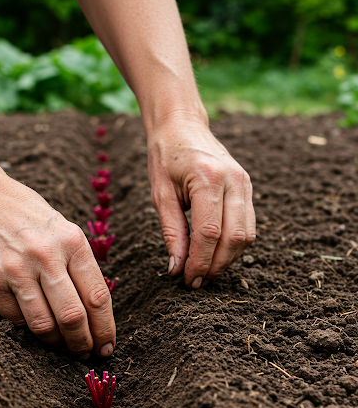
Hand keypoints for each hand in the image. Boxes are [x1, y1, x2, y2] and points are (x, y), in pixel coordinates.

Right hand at [0, 172, 115, 357]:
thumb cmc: (28, 218)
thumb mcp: (63, 230)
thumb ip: (79, 266)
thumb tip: (95, 314)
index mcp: (72, 242)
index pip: (97, 297)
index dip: (105, 328)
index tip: (106, 345)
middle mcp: (45, 255)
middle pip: (73, 317)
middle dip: (82, 344)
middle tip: (85, 353)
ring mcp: (15, 269)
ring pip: (43, 325)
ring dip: (56, 344)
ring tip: (62, 346)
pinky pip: (15, 319)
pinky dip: (27, 328)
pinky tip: (32, 324)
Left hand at [147, 116, 255, 287]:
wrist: (182, 126)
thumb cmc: (165, 158)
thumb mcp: (160, 195)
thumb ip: (172, 233)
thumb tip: (176, 268)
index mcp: (208, 178)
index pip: (208, 233)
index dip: (198, 261)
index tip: (186, 280)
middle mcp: (234, 180)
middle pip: (234, 238)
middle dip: (214, 265)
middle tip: (195, 282)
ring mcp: (245, 182)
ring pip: (246, 235)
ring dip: (227, 259)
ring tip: (204, 271)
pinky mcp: (247, 186)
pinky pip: (248, 224)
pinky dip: (233, 244)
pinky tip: (215, 253)